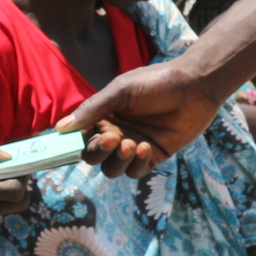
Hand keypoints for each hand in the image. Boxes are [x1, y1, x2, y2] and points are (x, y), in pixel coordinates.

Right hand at [62, 61, 222, 175]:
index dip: (73, 144)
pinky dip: (137, 164)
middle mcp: (115, 133)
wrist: (195, 87)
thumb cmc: (156, 82)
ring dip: (117, 161)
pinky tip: (146, 147)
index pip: (80, 137)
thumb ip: (93, 109)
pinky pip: (136, 172)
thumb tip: (60, 128)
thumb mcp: (121, 91)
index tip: (67, 148)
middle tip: (113, 139)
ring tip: (131, 144)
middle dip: (98, 152)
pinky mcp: (152, 157)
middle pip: (93, 157)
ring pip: (112, 169)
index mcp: (103, 116)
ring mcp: (133, 147)